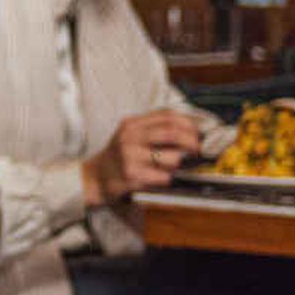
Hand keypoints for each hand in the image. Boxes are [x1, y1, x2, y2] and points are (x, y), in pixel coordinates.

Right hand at [82, 108, 197, 206]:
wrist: (95, 177)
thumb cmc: (120, 157)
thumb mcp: (131, 136)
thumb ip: (154, 130)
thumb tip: (192, 132)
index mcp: (132, 124)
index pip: (168, 116)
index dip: (189, 124)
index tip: (199, 134)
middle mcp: (130, 136)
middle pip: (172, 132)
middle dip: (192, 143)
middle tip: (198, 152)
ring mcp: (130, 155)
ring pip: (173, 157)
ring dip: (182, 165)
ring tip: (177, 168)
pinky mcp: (132, 175)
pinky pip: (164, 177)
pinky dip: (170, 178)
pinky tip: (162, 178)